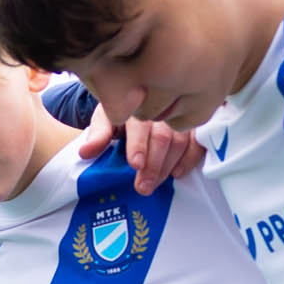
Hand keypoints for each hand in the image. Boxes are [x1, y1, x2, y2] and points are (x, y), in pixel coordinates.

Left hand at [76, 117, 206, 190]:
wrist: (143, 97)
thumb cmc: (124, 113)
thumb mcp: (106, 119)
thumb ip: (98, 136)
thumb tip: (85, 152)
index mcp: (137, 104)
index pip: (139, 126)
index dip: (138, 146)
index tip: (135, 164)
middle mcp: (161, 108)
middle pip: (162, 137)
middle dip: (153, 165)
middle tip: (143, 187)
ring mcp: (181, 115)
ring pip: (180, 141)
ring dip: (168, 166)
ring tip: (155, 184)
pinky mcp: (195, 125)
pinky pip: (198, 142)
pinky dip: (190, 159)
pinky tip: (178, 173)